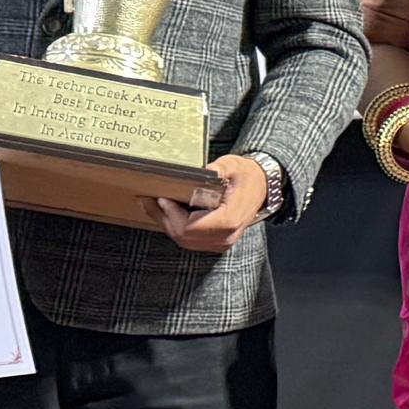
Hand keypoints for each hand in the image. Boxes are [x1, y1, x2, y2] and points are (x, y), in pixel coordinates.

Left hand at [154, 154, 273, 252]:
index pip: (190, 227)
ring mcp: (221, 242)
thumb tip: (205, 171)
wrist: (262, 186)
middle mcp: (225, 237)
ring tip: (151, 205)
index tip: (162, 198)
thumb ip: (220, 169)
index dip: (172, 215)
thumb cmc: (247, 176)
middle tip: (146, 200)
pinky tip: (166, 213)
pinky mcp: (216, 242)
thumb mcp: (234, 166)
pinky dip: (175, 227)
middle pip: (183, 236)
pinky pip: (189, 240)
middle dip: (163, 218)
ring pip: (184, 240)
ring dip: (166, 223)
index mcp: (229, 220)